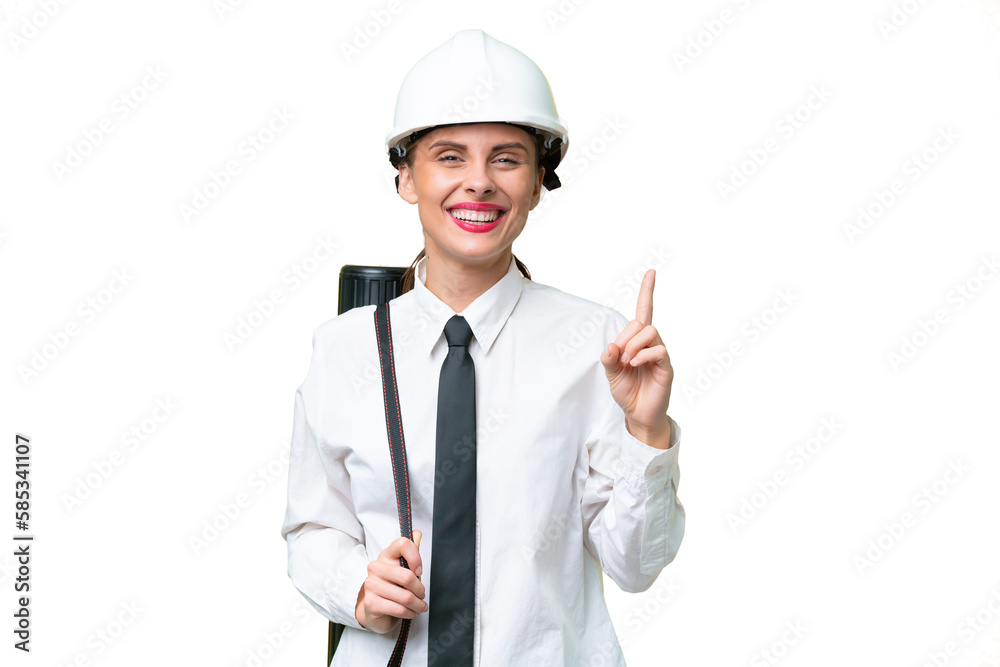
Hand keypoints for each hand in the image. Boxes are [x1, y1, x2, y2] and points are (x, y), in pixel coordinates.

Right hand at [355, 530, 426, 632]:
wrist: (376, 609)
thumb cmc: (393, 586)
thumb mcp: (405, 568)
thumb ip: (411, 551)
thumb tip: (417, 533)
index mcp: (386, 555)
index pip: (402, 544)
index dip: (416, 557)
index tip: (419, 570)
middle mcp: (376, 567)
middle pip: (407, 576)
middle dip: (420, 590)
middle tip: (422, 595)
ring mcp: (371, 585)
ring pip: (405, 596)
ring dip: (417, 604)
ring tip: (419, 606)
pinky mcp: (371, 603)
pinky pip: (399, 609)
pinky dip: (410, 613)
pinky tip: (411, 612)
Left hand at [600, 269, 673, 448]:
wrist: (637, 415)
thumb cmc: (627, 392)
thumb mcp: (611, 374)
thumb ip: (608, 359)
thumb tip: (611, 346)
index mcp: (636, 342)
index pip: (643, 312)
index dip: (647, 292)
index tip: (651, 272)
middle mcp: (650, 344)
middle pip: (641, 322)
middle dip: (626, 336)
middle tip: (619, 356)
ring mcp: (659, 354)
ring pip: (650, 332)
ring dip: (634, 344)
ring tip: (627, 362)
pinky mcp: (666, 366)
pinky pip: (658, 350)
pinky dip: (642, 355)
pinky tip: (634, 365)